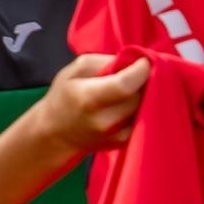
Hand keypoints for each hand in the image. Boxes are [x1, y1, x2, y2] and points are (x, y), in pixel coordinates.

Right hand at [33, 53, 150, 156]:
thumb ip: (103, 61)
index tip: (143, 60)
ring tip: (127, 89)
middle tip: (132, 74)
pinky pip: (144, 119)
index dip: (140, 70)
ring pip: (145, 107)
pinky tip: (126, 104)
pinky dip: (140, 108)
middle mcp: (105, 120)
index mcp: (88, 98)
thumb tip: (133, 61)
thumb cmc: (64, 96)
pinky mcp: (126, 142)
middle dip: (140, 81)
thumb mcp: (74, 70)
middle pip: (139, 94)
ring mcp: (117, 135)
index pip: (125, 85)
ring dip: (141, 94)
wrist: (57, 132)